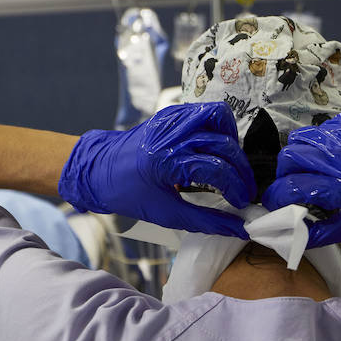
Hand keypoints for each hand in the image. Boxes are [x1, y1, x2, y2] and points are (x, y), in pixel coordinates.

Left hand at [59, 103, 255, 236]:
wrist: (98, 169)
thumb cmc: (129, 193)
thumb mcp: (168, 214)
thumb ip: (207, 221)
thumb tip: (239, 228)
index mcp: (167, 161)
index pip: (218, 169)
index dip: (237, 189)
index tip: (242, 203)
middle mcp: (172, 134)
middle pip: (225, 144)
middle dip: (240, 170)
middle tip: (243, 190)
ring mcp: (172, 118)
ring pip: (220, 117)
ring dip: (232, 142)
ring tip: (231, 166)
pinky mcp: (171, 112)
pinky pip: (206, 111)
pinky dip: (218, 128)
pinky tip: (215, 149)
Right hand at [261, 109, 340, 246]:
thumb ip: (313, 232)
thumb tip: (280, 232)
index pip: (290, 186)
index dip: (275, 196)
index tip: (274, 201)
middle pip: (289, 156)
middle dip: (285, 173)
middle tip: (294, 183)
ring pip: (302, 138)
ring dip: (301, 155)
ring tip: (315, 168)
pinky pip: (322, 128)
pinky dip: (322, 143)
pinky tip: (336, 155)